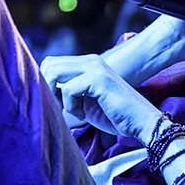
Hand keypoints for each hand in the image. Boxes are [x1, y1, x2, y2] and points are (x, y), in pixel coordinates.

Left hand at [42, 54, 162, 141]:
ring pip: (54, 73)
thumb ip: (67, 92)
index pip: (52, 63)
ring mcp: (95, 68)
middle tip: (61, 109)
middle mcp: (90, 61)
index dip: (46, 83)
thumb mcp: (85, 102)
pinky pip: (68, 89)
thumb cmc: (114, 117)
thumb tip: (42, 90)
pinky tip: (85, 115)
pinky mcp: (98, 79)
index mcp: (87, 64)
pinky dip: (71, 107)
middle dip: (47, 89)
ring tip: (72, 111)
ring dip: (57, 96)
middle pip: (49, 64)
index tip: (57, 104)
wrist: (141, 124)